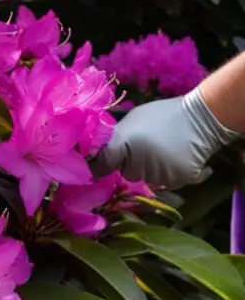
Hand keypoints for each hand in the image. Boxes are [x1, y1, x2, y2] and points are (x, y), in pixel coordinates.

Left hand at [96, 88, 238, 188]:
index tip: (98, 169)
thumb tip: (102, 152)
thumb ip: (117, 137)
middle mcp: (137, 161)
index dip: (100, 166)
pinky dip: (168, 175)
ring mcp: (157, 173)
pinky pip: (164, 184)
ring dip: (150, 170)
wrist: (201, 117)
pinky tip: (175, 159)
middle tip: (145, 149)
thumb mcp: (133, 120)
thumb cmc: (162, 115)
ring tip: (162, 151)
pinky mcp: (175, 181)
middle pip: (126, 173)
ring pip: (145, 180)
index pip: (103, 163)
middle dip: (131, 164)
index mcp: (123, 143)